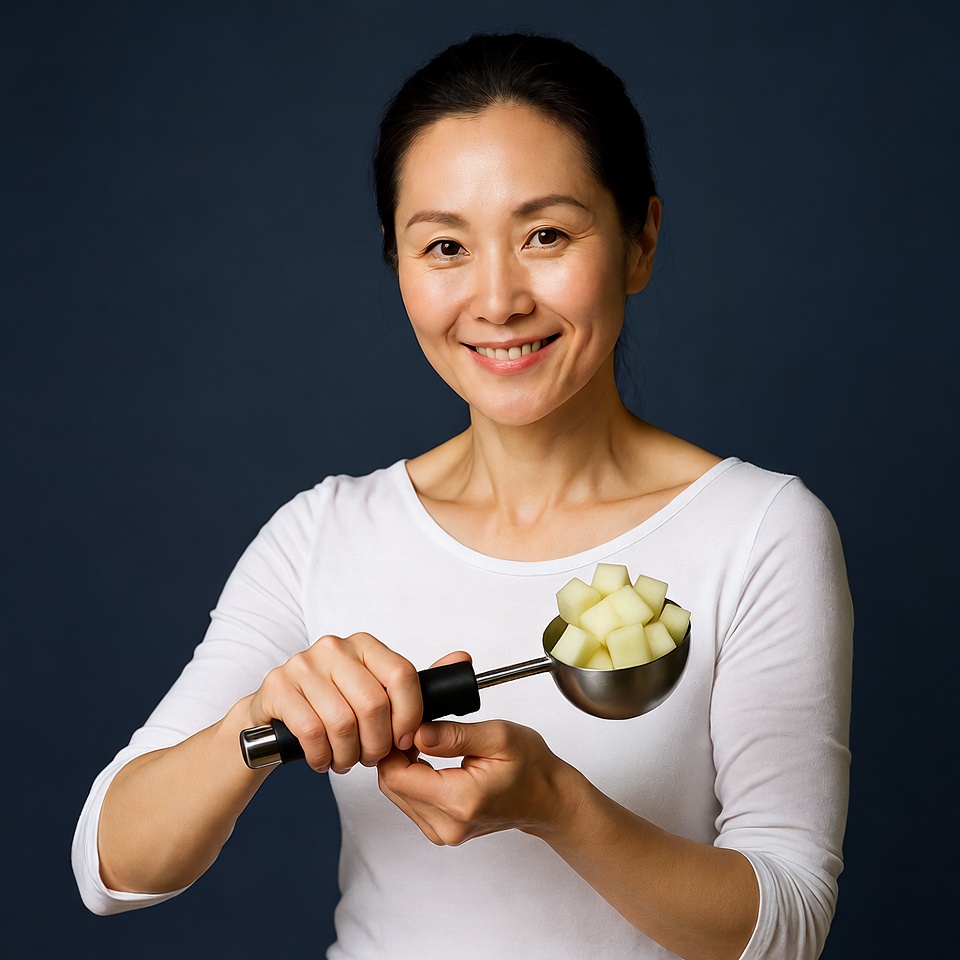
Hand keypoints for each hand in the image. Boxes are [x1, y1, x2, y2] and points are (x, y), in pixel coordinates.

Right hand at [247, 632, 425, 773]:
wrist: (276, 711)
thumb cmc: (331, 704)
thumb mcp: (372, 691)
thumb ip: (410, 687)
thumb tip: (459, 666)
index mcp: (364, 645)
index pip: (401, 675)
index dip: (409, 715)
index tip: (405, 740)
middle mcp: (334, 648)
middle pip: (373, 704)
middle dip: (377, 744)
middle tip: (371, 757)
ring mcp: (303, 665)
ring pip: (343, 723)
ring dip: (348, 755)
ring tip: (346, 760)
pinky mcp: (278, 687)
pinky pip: (311, 732)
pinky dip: (322, 756)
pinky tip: (323, 759)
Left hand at [377, 718, 567, 844]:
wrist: (547, 798)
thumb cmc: (530, 767)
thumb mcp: (497, 736)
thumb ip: (454, 734)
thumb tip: (417, 732)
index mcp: (460, 800)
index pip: (396, 775)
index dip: (394, 745)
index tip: (409, 725)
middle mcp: (447, 824)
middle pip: (391, 785)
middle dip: (396, 753)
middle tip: (417, 729)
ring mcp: (443, 832)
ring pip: (397, 794)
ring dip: (403, 766)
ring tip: (427, 744)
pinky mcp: (441, 832)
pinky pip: (409, 802)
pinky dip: (413, 779)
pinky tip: (430, 762)